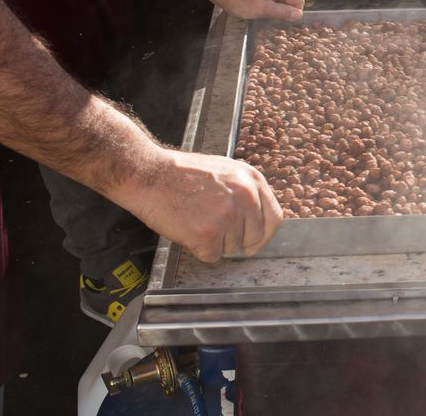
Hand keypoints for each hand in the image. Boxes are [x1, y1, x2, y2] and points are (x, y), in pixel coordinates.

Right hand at [121, 149, 282, 261]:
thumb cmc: (182, 173)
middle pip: (256, 238)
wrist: (150, 174)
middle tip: (216, 232)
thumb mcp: (226, 170)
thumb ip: (245, 192)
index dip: (263, 233)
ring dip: (215, 243)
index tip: (253, 240)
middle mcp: (246, 197)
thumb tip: (258, 219)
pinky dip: (199, 250)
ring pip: (232, 248)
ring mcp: (228, 216)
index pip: (274, 218)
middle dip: (238, 241)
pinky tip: (188, 230)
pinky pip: (212, 256)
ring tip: (196, 221)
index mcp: (252, 180)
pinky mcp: (209, 234)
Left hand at [210, 0, 305, 20]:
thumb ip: (282, 12)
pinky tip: (256, 4)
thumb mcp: (262, 9)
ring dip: (273, 6)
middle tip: (265, 14)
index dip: (290, 13)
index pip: (298, 1)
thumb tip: (299, 15)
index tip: (277, 19)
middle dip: (281, 9)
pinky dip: (267, 1)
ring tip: (258, 9)